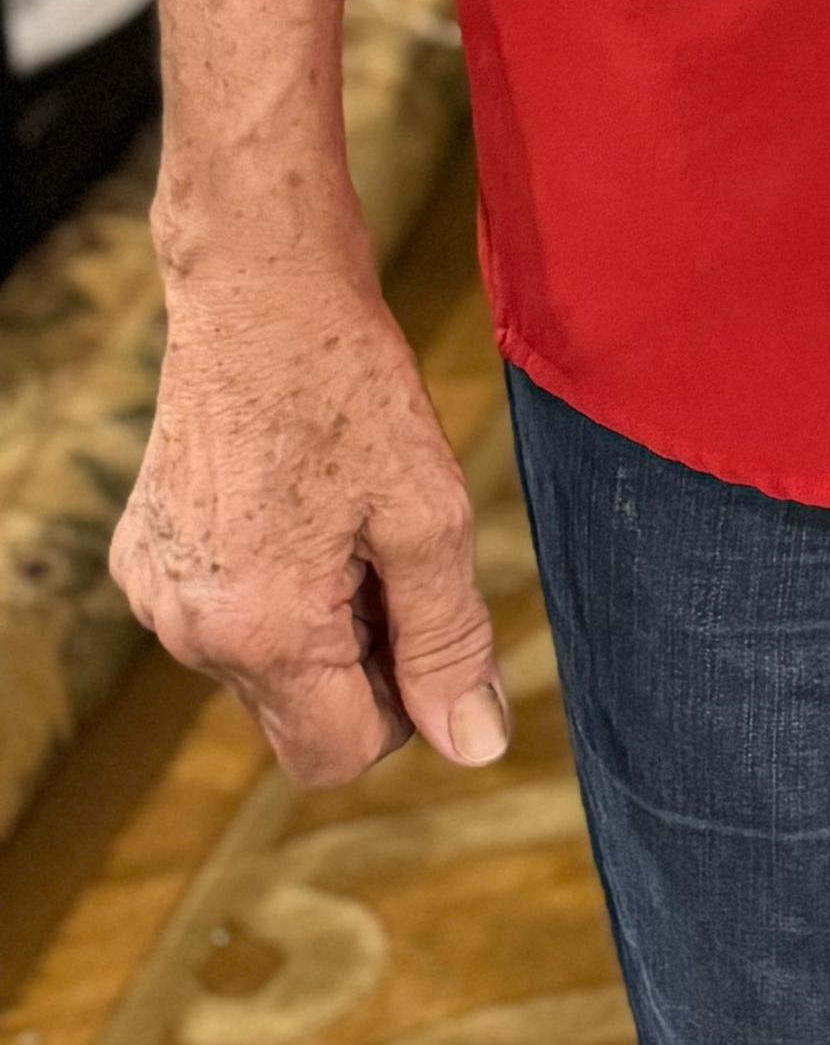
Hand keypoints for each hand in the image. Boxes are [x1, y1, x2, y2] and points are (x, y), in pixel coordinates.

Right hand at [113, 258, 503, 789]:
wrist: (258, 288)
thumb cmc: (350, 386)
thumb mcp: (427, 510)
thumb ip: (448, 637)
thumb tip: (473, 745)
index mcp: (260, 631)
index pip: (338, 756)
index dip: (401, 704)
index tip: (421, 616)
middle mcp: (188, 633)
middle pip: (297, 716)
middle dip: (358, 659)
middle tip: (386, 550)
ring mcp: (155, 595)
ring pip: (261, 665)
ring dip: (314, 619)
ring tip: (339, 511)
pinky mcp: (141, 557)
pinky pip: (219, 614)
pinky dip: (266, 583)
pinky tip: (292, 497)